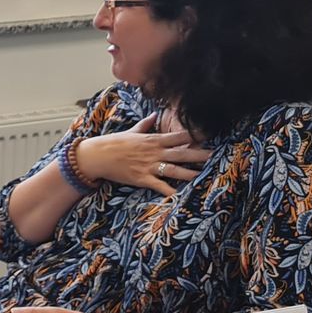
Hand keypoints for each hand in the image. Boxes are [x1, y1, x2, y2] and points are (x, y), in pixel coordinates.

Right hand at [76, 114, 212, 197]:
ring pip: (175, 170)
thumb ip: (145, 125)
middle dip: (199, 155)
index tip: (207, 136)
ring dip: (191, 173)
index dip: (194, 136)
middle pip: (182, 153)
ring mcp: (149, 166)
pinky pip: (160, 186)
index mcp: (152, 140)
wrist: (96, 156)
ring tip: (204, 175)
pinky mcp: (142, 179)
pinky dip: (170, 192)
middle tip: (215, 156)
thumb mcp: (130, 131)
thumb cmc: (112, 143)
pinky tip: (181, 196)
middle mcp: (154, 152)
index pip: (178, 136)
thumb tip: (154, 115)